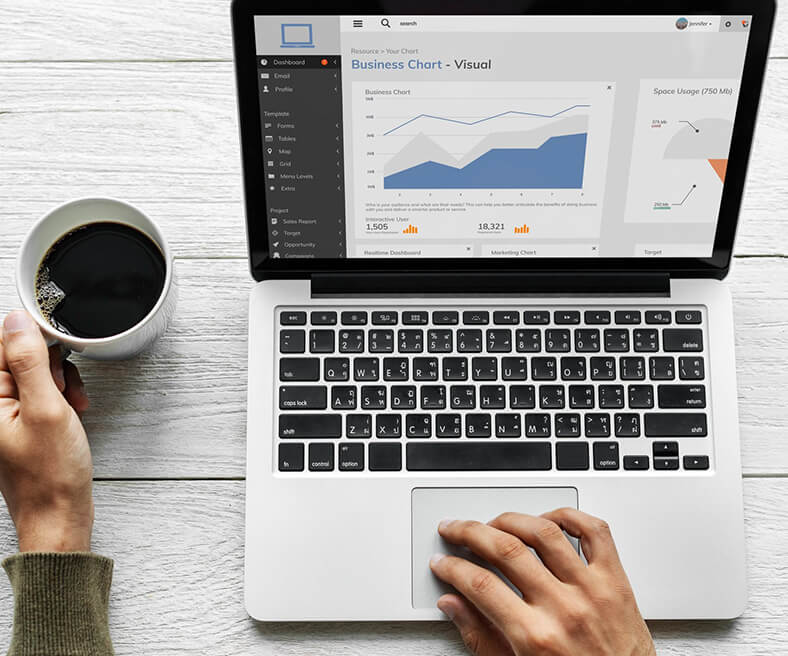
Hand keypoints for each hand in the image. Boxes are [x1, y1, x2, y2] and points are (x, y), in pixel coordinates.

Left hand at [0, 310, 92, 551]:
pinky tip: (71, 411)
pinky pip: (41, 391)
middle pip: (19, 356)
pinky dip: (61, 396)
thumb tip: (16, 320)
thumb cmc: (51, 474)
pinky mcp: (21, 421)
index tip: (56, 354)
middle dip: (50, 366)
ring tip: (70, 406)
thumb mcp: (46, 409)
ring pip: (34, 372)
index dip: (34, 343)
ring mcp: (5, 414)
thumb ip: (29, 362)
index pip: (3, 344)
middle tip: (62, 390)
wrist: (59, 515)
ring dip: (60, 381)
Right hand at [430, 509, 655, 655]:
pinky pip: (594, 532)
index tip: (442, 562)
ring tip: (494, 523)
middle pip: (506, 550)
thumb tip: (453, 603)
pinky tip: (547, 518)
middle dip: (470, 533)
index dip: (453, 568)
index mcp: (536, 639)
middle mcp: (564, 609)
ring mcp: (592, 590)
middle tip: (455, 529)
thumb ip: (481, 637)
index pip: (480, 585)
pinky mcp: (616, 580)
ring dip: (511, 519)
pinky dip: (569, 515)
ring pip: (544, 532)